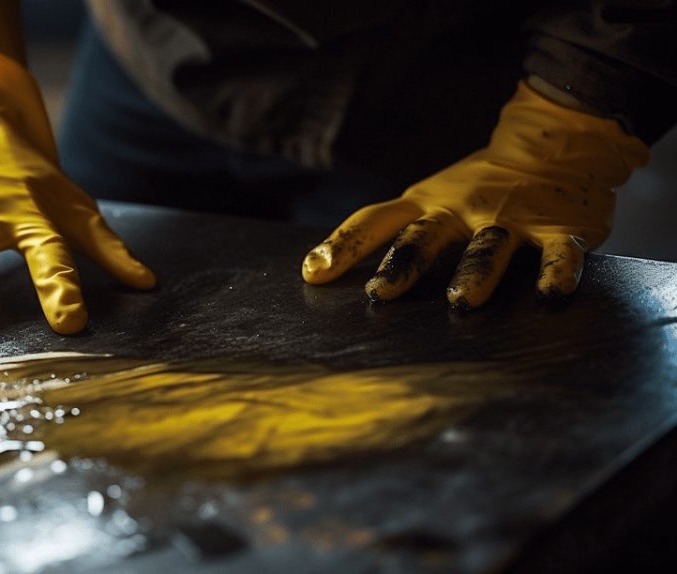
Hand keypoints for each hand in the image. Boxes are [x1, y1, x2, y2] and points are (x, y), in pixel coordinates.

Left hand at [302, 81, 648, 308]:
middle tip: (381, 293)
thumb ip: (389, 230)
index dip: (343, 245)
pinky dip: (556, 274)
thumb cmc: (477, 186)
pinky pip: (560, 253)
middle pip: (425, 235)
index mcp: (427, 203)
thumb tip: (319, 270)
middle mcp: (463, 209)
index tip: (315, 274)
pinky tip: (549, 296)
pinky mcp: (561, 228)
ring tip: (461, 300)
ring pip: (490, 246)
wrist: (555, 141)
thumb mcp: (431, 197)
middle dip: (402, 263)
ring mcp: (512, 218)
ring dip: (475, 272)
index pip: (375, 221)